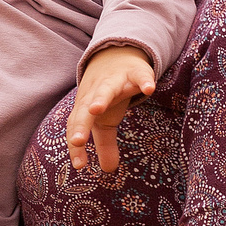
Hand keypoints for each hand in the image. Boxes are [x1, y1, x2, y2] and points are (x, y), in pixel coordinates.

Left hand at [68, 46, 155, 173]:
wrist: (116, 55)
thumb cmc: (107, 94)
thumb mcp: (106, 120)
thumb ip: (105, 144)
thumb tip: (108, 171)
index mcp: (85, 106)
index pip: (76, 126)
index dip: (76, 145)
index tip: (79, 166)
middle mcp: (96, 93)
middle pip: (84, 109)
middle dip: (80, 124)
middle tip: (77, 140)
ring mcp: (115, 80)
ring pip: (106, 89)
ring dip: (100, 98)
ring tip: (96, 109)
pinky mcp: (134, 71)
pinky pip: (140, 75)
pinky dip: (144, 80)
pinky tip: (149, 90)